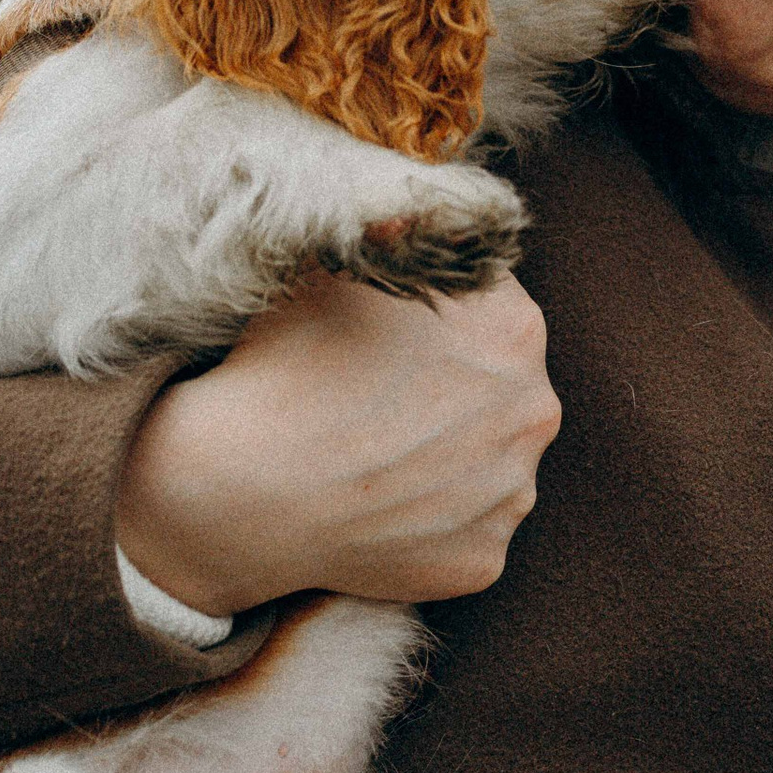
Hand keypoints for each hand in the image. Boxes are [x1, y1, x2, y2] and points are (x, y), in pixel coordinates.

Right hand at [115, 272, 561, 616]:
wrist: (237, 487)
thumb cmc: (282, 364)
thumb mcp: (336, 267)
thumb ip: (395, 236)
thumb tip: (419, 211)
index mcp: (515, 328)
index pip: (493, 312)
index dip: (439, 320)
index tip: (391, 339)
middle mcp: (535, 411)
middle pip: (500, 389)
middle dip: (452, 390)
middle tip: (375, 399)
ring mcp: (513, 494)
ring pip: (488, 462)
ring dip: (446, 458)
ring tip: (372, 455)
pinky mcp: (484, 561)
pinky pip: (464, 531)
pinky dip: (428, 522)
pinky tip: (374, 506)